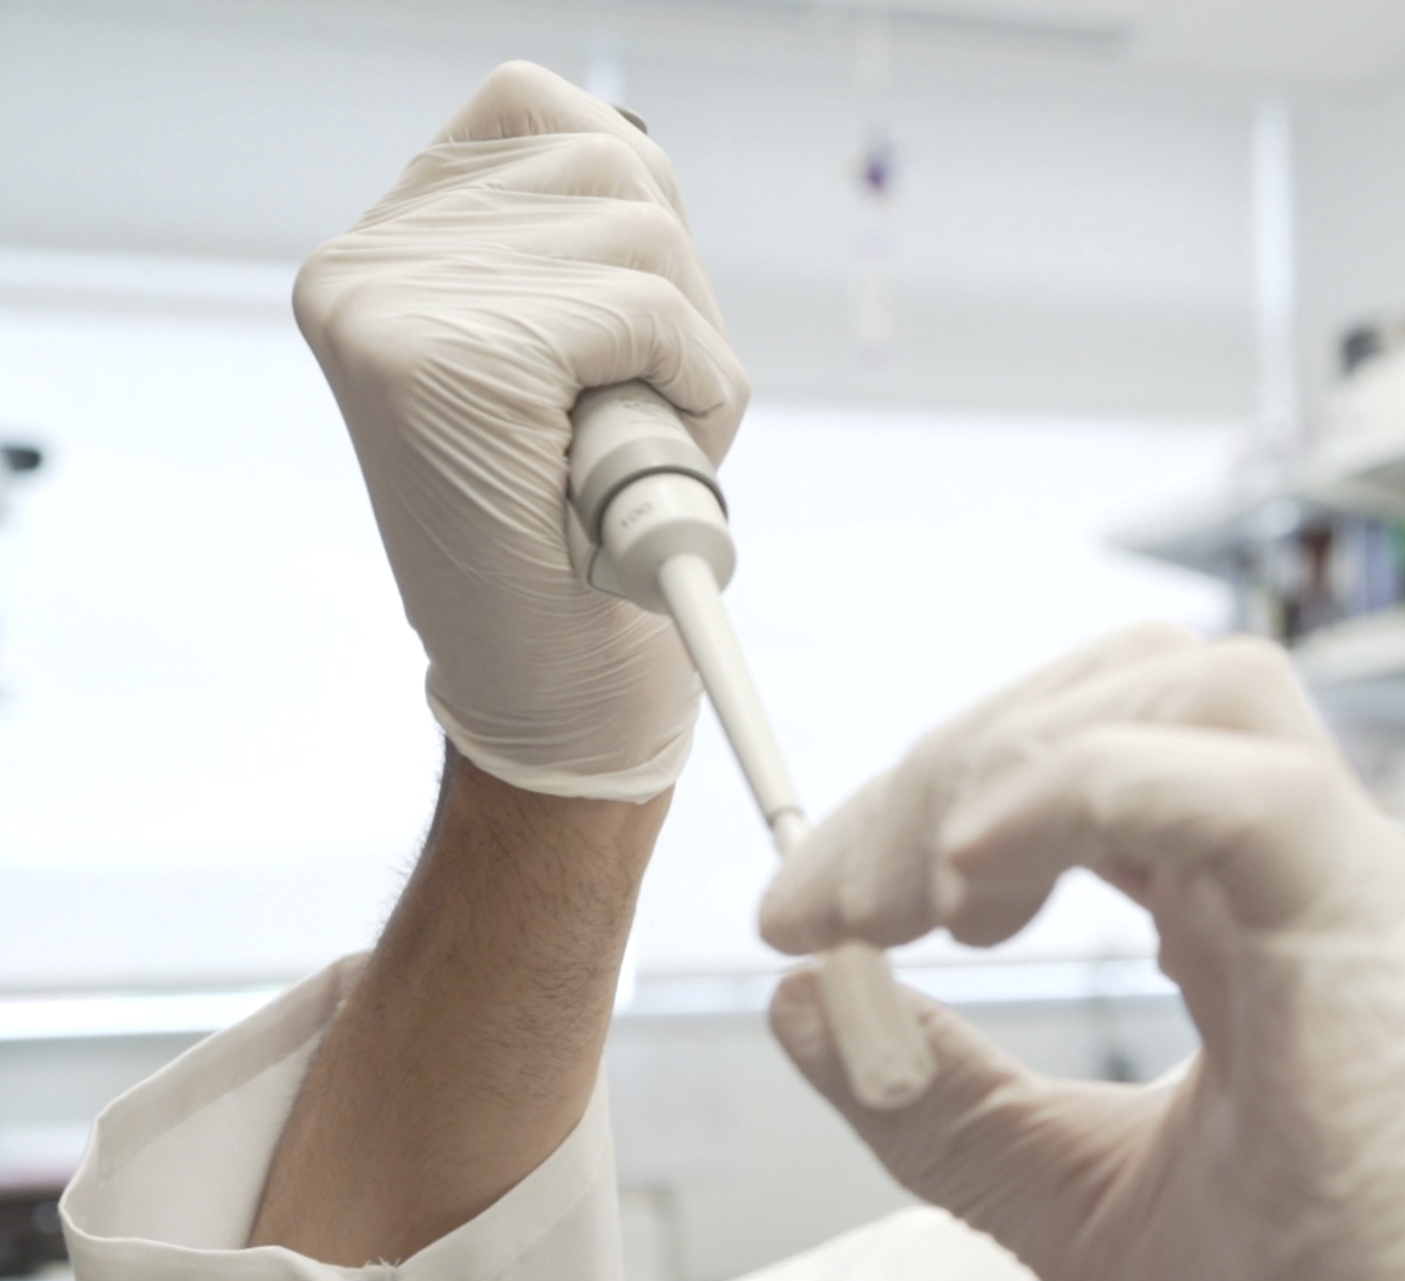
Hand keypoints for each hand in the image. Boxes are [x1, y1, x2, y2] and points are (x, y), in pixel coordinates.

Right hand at [296, 61, 747, 799]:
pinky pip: (651, 308)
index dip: (638, 220)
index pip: (545, 111)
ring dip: (688, 349)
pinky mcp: (446, 358)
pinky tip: (636, 463)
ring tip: (625, 447)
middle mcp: (366, 260)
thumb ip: (574, 243)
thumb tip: (632, 156)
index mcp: (381, 250)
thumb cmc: (581, 536)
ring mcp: (392, 303)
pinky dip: (691, 384)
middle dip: (676, 292)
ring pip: (646, 232)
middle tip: (636, 417)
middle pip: (614, 165)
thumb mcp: (571, 357)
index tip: (625, 337)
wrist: (558, 697)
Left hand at [760, 626, 1404, 1280]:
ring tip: (913, 898)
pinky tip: (972, 882)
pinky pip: (1244, 788)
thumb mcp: (1077, 1205)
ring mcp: (1375, 909)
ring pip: (1202, 695)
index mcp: (1276, 930)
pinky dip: (1086, 792)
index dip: (953, 789)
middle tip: (834, 894)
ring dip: (1011, 761)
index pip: (1117, 756)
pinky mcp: (1391, 954)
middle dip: (963, 754)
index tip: (815, 907)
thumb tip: (803, 1001)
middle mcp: (1336, 892)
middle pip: (1149, 689)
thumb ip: (954, 1103)